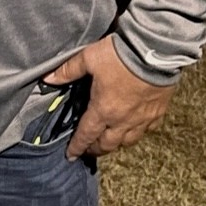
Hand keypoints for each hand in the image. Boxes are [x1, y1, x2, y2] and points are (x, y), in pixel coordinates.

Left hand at [43, 36, 175, 159]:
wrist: (155, 50)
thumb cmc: (120, 55)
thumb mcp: (88, 58)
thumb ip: (68, 70)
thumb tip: (48, 78)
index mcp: (103, 110)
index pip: (86, 135)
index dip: (77, 146)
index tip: (71, 155)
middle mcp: (122, 120)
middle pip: (108, 145)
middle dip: (96, 149)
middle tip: (89, 149)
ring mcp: (142, 119)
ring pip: (128, 142)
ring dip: (116, 144)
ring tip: (110, 142)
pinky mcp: (158, 112)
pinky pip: (146, 130)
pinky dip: (137, 133)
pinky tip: (134, 128)